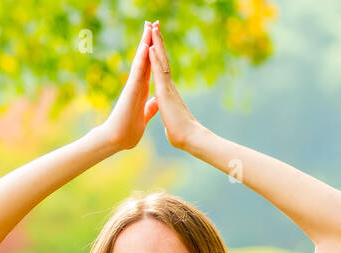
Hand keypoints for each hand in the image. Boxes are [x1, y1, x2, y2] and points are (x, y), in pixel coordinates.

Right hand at [94, 21, 160, 151]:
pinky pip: (138, 70)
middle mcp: (137, 85)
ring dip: (145, 42)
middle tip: (152, 23)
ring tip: (149, 25)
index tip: (157, 39)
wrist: (117, 141)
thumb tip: (154, 103)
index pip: (150, 68)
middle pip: (145, 59)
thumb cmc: (128, 132)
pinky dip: (142, 57)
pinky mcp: (131, 90)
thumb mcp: (144, 118)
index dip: (153, 53)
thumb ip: (149, 109)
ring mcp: (133, 86)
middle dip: (149, 41)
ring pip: (141, 60)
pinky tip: (145, 44)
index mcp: (141, 91)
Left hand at [147, 20, 202, 150]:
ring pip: (161, 61)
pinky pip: (159, 71)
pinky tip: (151, 47)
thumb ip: (170, 117)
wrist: (190, 139)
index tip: (154, 43)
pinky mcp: (165, 92)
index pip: (161, 70)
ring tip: (153, 28)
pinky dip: (155, 58)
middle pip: (163, 60)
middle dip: (158, 43)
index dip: (158, 56)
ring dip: (156, 44)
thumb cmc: (181, 134)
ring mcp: (168, 87)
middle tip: (155, 26)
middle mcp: (169, 86)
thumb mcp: (172, 122)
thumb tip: (171, 122)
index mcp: (168, 93)